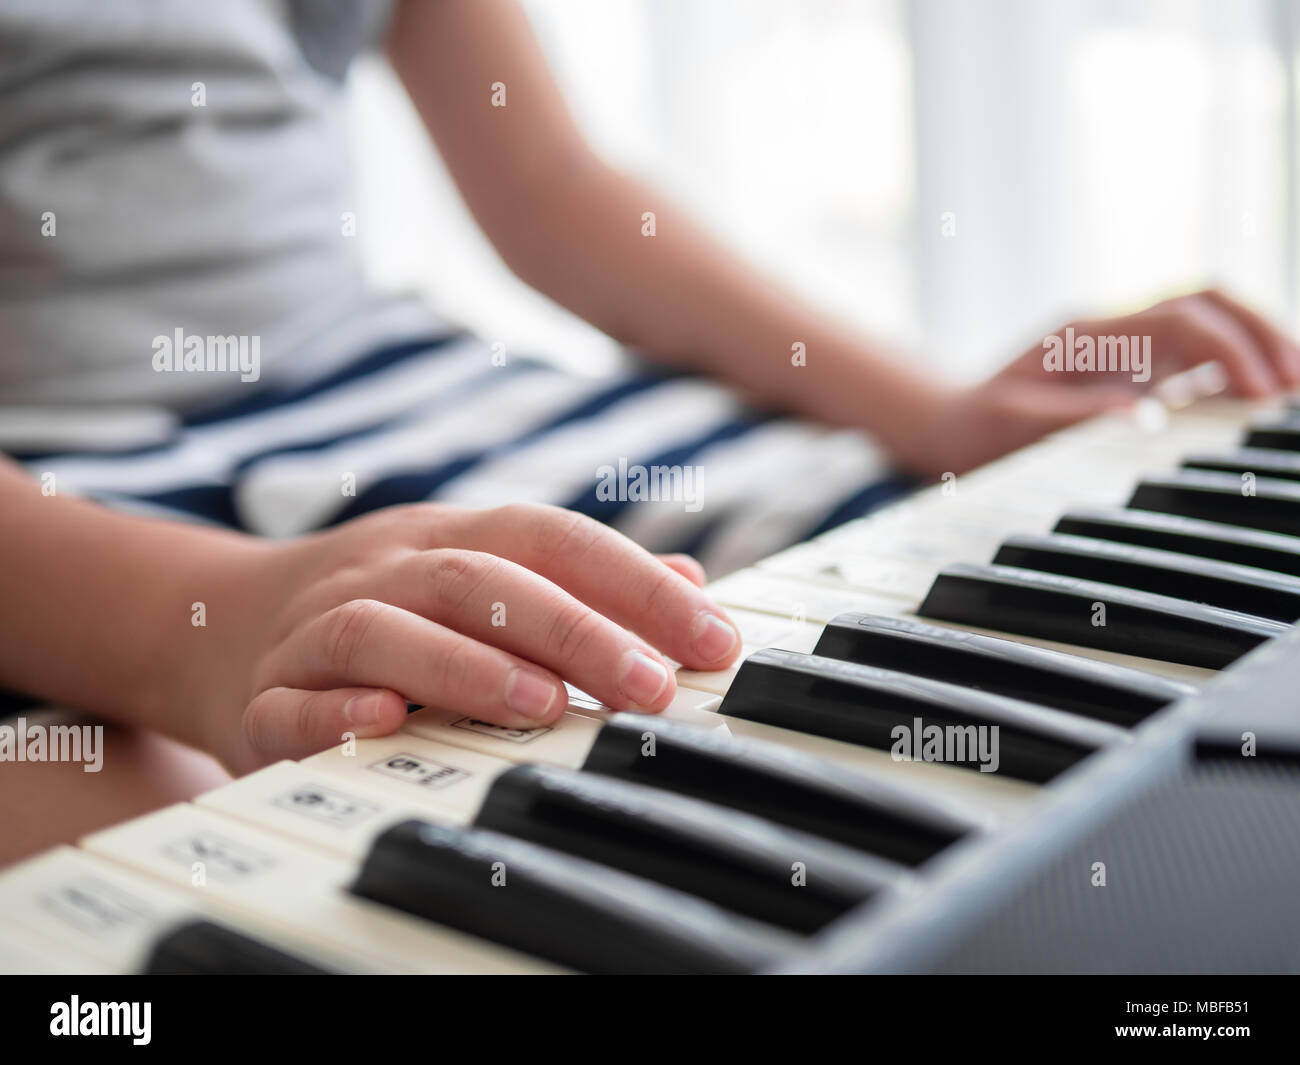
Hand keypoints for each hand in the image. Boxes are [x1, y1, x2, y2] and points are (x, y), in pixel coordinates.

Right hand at [185, 503, 739, 772]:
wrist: (225, 622)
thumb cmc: (393, 608)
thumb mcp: (483, 573)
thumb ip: (583, 581)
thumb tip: (693, 584)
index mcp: (453, 538)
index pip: (553, 540)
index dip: (635, 585)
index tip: (711, 641)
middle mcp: (390, 569)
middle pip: (479, 579)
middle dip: (573, 631)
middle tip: (649, 687)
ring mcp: (319, 628)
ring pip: (385, 629)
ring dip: (466, 666)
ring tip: (543, 708)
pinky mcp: (264, 696)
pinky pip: (292, 700)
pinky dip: (337, 713)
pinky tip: (388, 724)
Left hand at [892, 288, 1299, 475]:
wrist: (948, 424)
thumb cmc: (976, 429)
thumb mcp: (1011, 426)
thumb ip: (1072, 416)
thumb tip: (1142, 414)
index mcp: (1084, 336)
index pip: (1176, 322)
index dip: (1227, 349)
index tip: (1261, 390)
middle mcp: (1110, 330)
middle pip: (1204, 303)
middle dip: (1258, 332)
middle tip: (1297, 381)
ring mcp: (1122, 344)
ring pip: (1206, 320)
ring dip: (1254, 343)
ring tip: (1295, 384)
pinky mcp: (1129, 365)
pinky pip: (1193, 352)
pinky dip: (1235, 365)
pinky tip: (1263, 392)